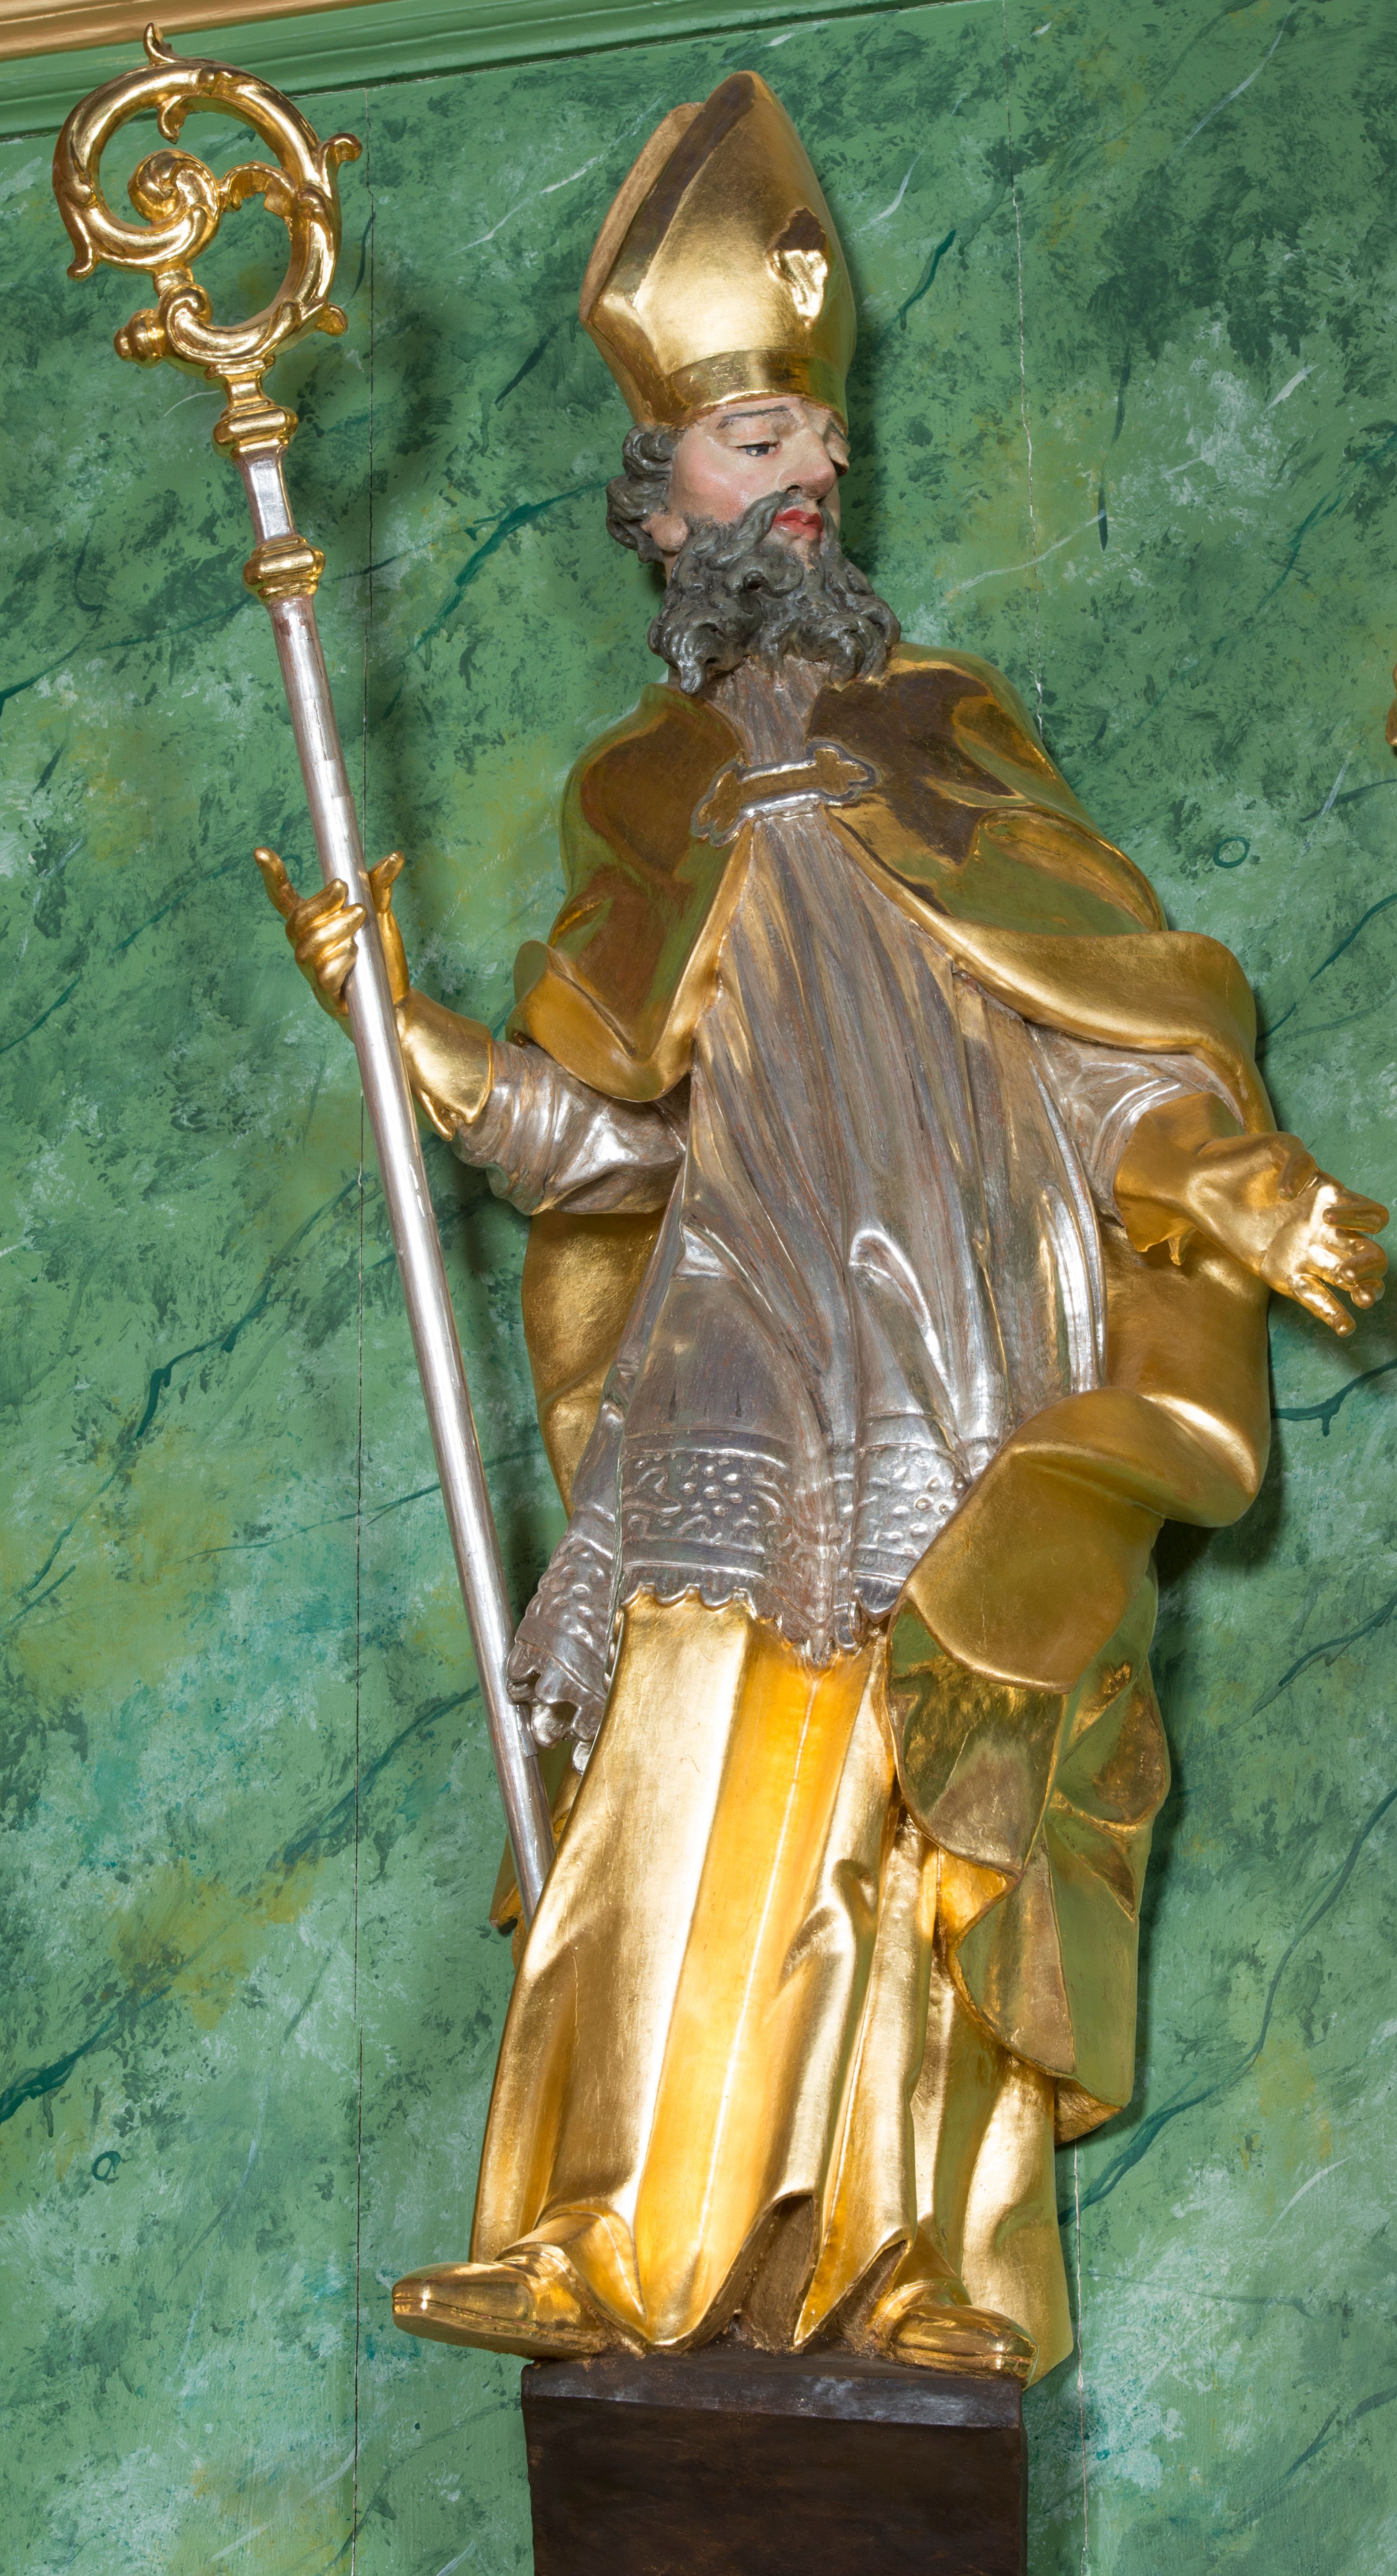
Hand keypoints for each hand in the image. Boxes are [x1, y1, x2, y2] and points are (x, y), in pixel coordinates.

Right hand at [255, 845, 409, 1017]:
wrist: (397, 1000)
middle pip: (296, 922)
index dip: (272, 877)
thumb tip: (395, 856)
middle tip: (346, 891)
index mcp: (314, 924)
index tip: (261, 851)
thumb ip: (379, 888)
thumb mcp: (380, 917)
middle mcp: (308, 948)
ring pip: (307, 949)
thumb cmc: (380, 956)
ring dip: (333, 929)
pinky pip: (323, 979)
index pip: (285, 899)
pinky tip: (355, 952)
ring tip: (361, 917)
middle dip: (319, 904)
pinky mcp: (329, 998)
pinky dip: (338, 963)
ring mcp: (315, 974)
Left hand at [1187, 1133, 1387, 1335]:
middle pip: (1369, 1253)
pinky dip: (1333, 1313)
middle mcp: (1324, 1230)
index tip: (1327, 1214)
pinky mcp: (1282, 1274)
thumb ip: (1298, 1161)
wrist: (1202, 1183)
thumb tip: (1293, 1195)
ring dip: (1365, 1289)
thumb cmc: (1241, 1160)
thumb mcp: (1277, 1147)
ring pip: (1350, 1279)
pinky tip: (1346, 1326)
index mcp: (1331, 1199)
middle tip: (1346, 1271)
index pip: (1372, 1216)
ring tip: (1363, 1298)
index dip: (1361, 1217)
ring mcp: (1304, 1254)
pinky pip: (1316, 1297)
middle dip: (1369, 1264)